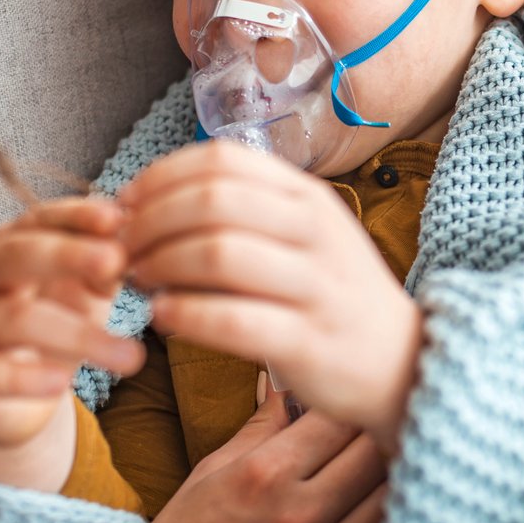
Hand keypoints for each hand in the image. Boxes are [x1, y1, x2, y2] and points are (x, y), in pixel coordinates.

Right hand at [0, 196, 146, 489]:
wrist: (10, 400)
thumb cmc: (50, 334)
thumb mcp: (82, 297)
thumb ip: (103, 272)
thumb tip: (134, 249)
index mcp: (6, 248)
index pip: (37, 221)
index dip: (75, 217)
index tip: (117, 218)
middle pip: (16, 256)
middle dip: (67, 255)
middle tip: (115, 260)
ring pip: (14, 320)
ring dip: (77, 335)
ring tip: (131, 355)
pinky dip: (26, 378)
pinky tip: (61, 383)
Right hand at [110, 389, 385, 522]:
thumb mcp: (208, 475)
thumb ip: (258, 428)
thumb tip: (288, 384)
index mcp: (264, 475)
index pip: (337, 418)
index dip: (350, 401)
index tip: (352, 398)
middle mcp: (299, 514)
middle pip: (374, 452)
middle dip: (379, 431)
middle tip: (381, 425)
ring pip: (390, 498)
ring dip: (394, 477)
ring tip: (391, 465)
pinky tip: (387, 516)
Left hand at [120, 141, 421, 453]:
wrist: (402, 362)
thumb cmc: (329, 295)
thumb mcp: (302, 235)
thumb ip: (242, 211)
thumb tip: (151, 198)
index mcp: (308, 197)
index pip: (223, 160)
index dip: (161, 177)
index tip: (125, 205)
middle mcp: (316, 232)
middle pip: (213, 200)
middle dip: (151, 221)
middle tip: (122, 249)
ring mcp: (317, 286)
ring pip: (219, 254)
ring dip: (160, 265)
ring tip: (136, 282)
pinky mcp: (309, 342)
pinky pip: (234, 319)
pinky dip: (185, 315)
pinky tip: (161, 317)